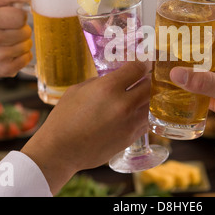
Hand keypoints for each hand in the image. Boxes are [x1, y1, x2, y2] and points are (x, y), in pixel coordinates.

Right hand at [0, 0, 32, 83]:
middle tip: (10, 31)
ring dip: (23, 42)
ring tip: (10, 42)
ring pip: (28, 45)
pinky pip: (28, 58)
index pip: (20, 16)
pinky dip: (23, 54)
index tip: (13, 18)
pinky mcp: (5, 69)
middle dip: (22, 30)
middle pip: (26, 31)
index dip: (20, 16)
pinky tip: (12, 52)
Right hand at [21, 61, 150, 194]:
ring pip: (152, 105)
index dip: (142, 64)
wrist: (61, 150)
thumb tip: (116, 79)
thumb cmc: (64, 118)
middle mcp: (123, 104)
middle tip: (143, 79)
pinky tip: (135, 113)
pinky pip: (147, 121)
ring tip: (141, 96)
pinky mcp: (131, 137)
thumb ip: (100, 81)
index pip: (138, 68)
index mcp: (108, 87)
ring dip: (148, 98)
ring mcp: (129, 122)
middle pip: (150, 86)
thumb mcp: (78, 89)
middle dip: (148, 80)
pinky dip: (144, 115)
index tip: (142, 64)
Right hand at [169, 40, 214, 182]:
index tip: (176, 43)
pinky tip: (176, 95)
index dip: (197, 43)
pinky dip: (191, 96)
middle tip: (165, 59)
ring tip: (165, 75)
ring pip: (204, 80)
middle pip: (207, 62)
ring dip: (189, 80)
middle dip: (189, 62)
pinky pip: (203, 96)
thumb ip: (204, 81)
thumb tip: (176, 73)